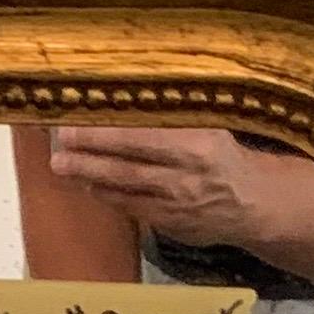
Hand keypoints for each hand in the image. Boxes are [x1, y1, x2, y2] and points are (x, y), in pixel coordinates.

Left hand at [49, 122, 271, 248]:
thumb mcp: (209, 125)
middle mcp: (185, 173)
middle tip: (59, 149)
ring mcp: (176, 202)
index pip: (143, 135)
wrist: (253, 203)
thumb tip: (128, 88)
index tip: (78, 122)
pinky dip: (109, 197)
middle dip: (89, 157)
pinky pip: (132, 208)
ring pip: (125, 189)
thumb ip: (173, 114)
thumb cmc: (224, 154)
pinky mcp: (171, 224)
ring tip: (63, 168)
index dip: (107, 131)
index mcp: (196, 142)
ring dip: (91, 179)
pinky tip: (90, 186)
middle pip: (128, 165)